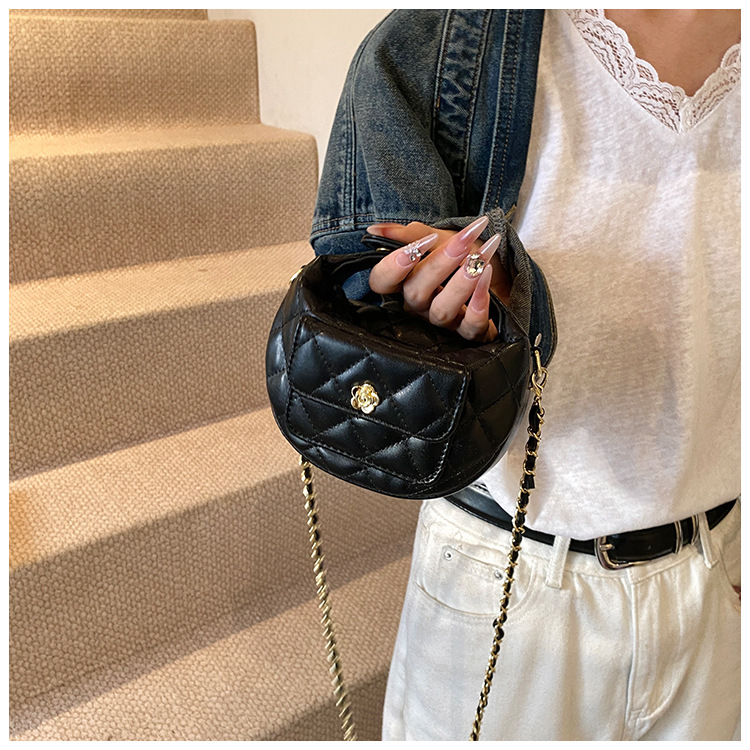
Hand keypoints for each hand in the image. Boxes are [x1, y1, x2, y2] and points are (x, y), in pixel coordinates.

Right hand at [366, 218, 510, 341]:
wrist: (507, 273)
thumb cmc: (469, 257)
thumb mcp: (442, 238)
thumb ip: (413, 234)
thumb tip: (375, 230)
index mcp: (407, 282)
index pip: (382, 282)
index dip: (393, 266)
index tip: (423, 243)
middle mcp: (421, 306)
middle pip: (414, 294)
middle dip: (438, 265)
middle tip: (463, 243)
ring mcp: (445, 322)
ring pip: (441, 311)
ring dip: (462, 283)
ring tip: (481, 259)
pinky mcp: (471, 333)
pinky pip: (470, 327)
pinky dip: (479, 305)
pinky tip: (487, 282)